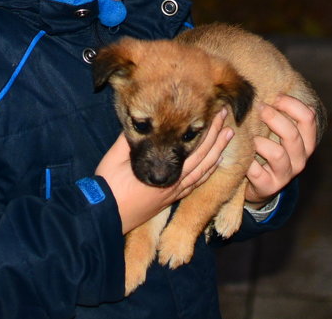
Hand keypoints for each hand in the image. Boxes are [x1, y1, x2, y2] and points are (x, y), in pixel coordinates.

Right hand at [96, 108, 231, 234]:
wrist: (104, 217)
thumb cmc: (108, 186)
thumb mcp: (115, 157)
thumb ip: (130, 138)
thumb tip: (142, 120)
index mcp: (165, 170)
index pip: (194, 146)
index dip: (208, 129)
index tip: (217, 113)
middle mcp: (175, 183)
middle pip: (204, 157)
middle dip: (217, 136)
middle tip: (227, 118)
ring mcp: (173, 193)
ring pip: (203, 171)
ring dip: (216, 152)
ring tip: (227, 137)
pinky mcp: (169, 200)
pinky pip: (195, 184)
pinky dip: (208, 172)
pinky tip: (213, 165)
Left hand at [244, 95, 318, 205]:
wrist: (262, 185)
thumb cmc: (270, 150)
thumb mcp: (280, 133)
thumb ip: (282, 114)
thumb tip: (273, 85)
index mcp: (306, 143)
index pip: (309, 119)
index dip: (292, 104)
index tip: (276, 96)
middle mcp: (300, 159)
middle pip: (292, 135)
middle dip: (274, 118)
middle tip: (260, 108)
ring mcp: (285, 175)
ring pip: (277, 154)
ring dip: (260, 142)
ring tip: (251, 138)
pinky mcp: (268, 186)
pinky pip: (258, 173)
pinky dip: (249, 163)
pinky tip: (244, 157)